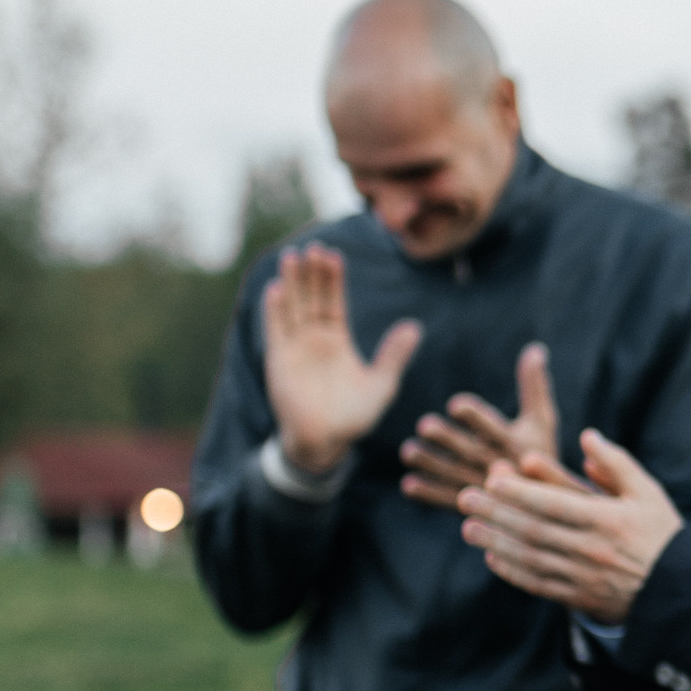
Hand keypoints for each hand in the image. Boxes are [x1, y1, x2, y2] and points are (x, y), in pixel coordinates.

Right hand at [261, 245, 423, 478]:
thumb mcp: (381, 384)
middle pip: (311, 298)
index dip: (333, 279)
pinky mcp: (279, 362)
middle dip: (312, 273)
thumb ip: (394, 356)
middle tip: (314, 247)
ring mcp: (295, 348)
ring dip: (292, 283)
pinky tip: (276, 289)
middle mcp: (314, 339)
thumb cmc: (354, 417)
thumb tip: (415, 327)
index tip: (334, 255)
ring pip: (292, 308)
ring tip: (293, 257)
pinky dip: (275, 311)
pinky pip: (276, 331)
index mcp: (337, 340)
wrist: (326, 443)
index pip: (334, 302)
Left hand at [398, 345, 559, 509]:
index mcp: (516, 444)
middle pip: (469, 451)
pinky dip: (429, 494)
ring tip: (408, 451)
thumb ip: (535, 387)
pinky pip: (447, 501)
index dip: (475, 416)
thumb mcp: (542, 421)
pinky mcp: (474, 506)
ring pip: (453, 475)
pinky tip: (409, 484)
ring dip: (430, 464)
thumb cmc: (541, 454)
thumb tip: (535, 348)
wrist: (548, 506)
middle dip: (447, 439)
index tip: (455, 404)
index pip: (493, 427)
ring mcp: (485, 488)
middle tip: (424, 425)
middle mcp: (499, 466)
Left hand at [459, 430, 684, 621]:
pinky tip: (493, 558)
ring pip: (529, 558)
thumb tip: (586, 437)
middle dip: (496, 513)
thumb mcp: (647, 493)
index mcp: (607, 520)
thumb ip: (616, 463)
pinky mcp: (578, 598)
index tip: (492, 477)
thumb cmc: (662, 535)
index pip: (553, 503)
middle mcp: (591, 550)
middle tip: (465, 498)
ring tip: (468, 527)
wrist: (679, 591)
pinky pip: (538, 585)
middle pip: (533, 530)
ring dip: (495, 542)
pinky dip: (512, 572)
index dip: (519, 491)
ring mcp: (583, 577)